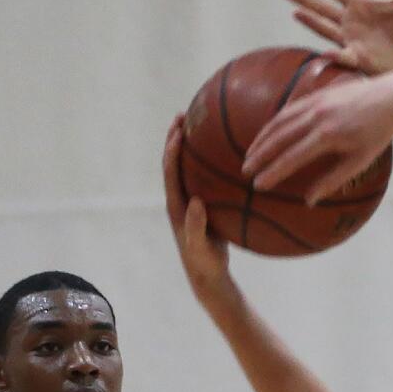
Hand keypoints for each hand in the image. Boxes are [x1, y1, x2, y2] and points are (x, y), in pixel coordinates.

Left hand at [163, 116, 232, 306]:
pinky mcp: (202, 206)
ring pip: (185, 168)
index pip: (170, 173)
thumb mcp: (200, 248)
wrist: (207, 276)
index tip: (178, 132)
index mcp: (177, 207)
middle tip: (182, 115)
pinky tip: (222, 154)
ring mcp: (190, 202)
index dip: (172, 152)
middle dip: (175, 138)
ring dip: (188, 146)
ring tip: (195, 125)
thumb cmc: (204, 263)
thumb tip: (195, 202)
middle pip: (173, 163)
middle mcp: (180, 200)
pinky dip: (206, 162)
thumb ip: (195, 227)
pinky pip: (201, 177)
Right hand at [242, 73, 392, 202]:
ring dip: (262, 138)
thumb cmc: (379, 134)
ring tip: (250, 153)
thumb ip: (333, 179)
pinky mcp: (317, 94)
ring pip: (280, 121)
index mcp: (327, 136)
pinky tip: (268, 132)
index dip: (273, 172)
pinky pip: (289, 109)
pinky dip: (275, 122)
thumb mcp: (360, 160)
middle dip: (260, 155)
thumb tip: (309, 200)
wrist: (392, 98)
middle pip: (279, 138)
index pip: (292, 157)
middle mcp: (316, 117)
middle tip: (246, 170)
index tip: (258, 185)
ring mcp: (315, 103)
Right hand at [283, 0, 392, 74]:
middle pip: (322, 7)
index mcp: (359, 5)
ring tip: (296, 13)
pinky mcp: (359, 59)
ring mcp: (351, 40)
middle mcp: (350, 22)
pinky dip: (335, 55)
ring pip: (326, 29)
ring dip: (312, 22)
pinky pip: (344, 57)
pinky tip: (326, 52)